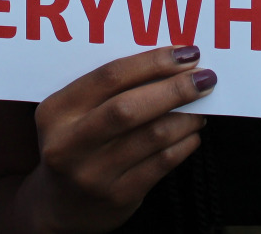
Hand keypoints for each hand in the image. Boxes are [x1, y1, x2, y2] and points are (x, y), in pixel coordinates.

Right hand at [21, 45, 215, 232]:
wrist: (58, 207)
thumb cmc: (74, 144)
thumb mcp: (73, 114)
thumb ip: (109, 90)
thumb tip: (169, 63)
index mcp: (56, 111)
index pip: (109, 76)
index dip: (152, 62)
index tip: (185, 54)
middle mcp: (69, 144)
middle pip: (130, 107)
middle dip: (175, 89)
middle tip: (205, 78)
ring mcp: (93, 174)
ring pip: (152, 136)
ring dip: (186, 117)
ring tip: (200, 108)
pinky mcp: (118, 197)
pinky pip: (162, 163)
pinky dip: (184, 144)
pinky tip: (192, 134)